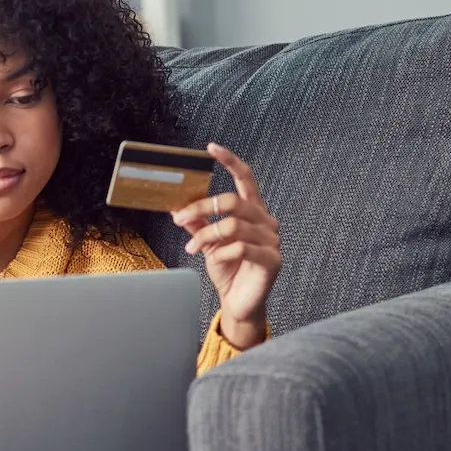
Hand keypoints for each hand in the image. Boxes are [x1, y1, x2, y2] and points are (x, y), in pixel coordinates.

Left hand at [171, 143, 281, 349]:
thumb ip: (199, 223)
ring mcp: (272, 240)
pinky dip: (220, 253)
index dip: (230, 161)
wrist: (238, 302)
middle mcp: (266, 221)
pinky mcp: (273, 260)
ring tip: (191, 247)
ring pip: (233, 225)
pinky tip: (213, 260)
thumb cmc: (227, 269)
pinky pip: (242, 247)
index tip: (211, 148)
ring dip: (205, 235)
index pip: (246, 179)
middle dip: (201, 208)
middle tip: (179, 218)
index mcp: (253, 212)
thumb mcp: (207, 242)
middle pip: (232, 201)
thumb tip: (178, 207)